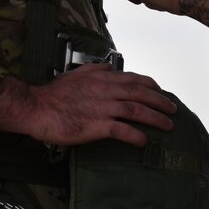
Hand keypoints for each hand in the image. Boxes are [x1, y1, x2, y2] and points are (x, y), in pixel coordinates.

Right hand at [0, 64, 175, 147]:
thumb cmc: (53, 94)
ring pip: (137, 111)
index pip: (134, 79)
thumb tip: (109, 67)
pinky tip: (144, 141)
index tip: (161, 92)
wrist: (36, 108)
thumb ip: (94, 69)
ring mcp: (102, 108)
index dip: (151, 86)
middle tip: (173, 110)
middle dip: (160, 102)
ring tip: (168, 126)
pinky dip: (136, 136)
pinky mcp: (95, 126)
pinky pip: (122, 130)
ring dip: (156, 118)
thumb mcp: (75, 74)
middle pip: (141, 94)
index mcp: (102, 79)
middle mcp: (106, 91)